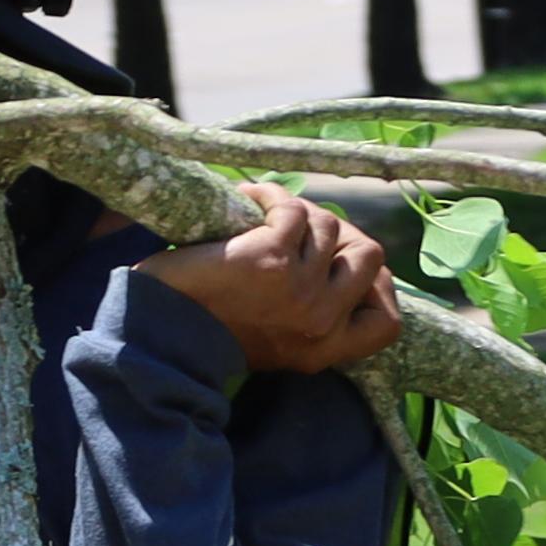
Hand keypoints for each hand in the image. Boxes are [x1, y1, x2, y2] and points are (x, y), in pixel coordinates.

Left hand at [138, 189, 400, 376]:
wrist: (157, 333)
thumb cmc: (208, 330)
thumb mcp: (276, 339)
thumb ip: (311, 315)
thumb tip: (340, 260)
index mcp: (324, 350)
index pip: (387, 323)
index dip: (379, 288)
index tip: (348, 268)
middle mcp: (321, 323)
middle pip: (370, 256)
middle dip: (340, 232)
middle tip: (302, 228)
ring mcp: (300, 290)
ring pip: (329, 226)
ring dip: (299, 211)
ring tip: (264, 214)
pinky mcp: (272, 258)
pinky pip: (292, 208)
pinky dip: (270, 196)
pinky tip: (247, 200)